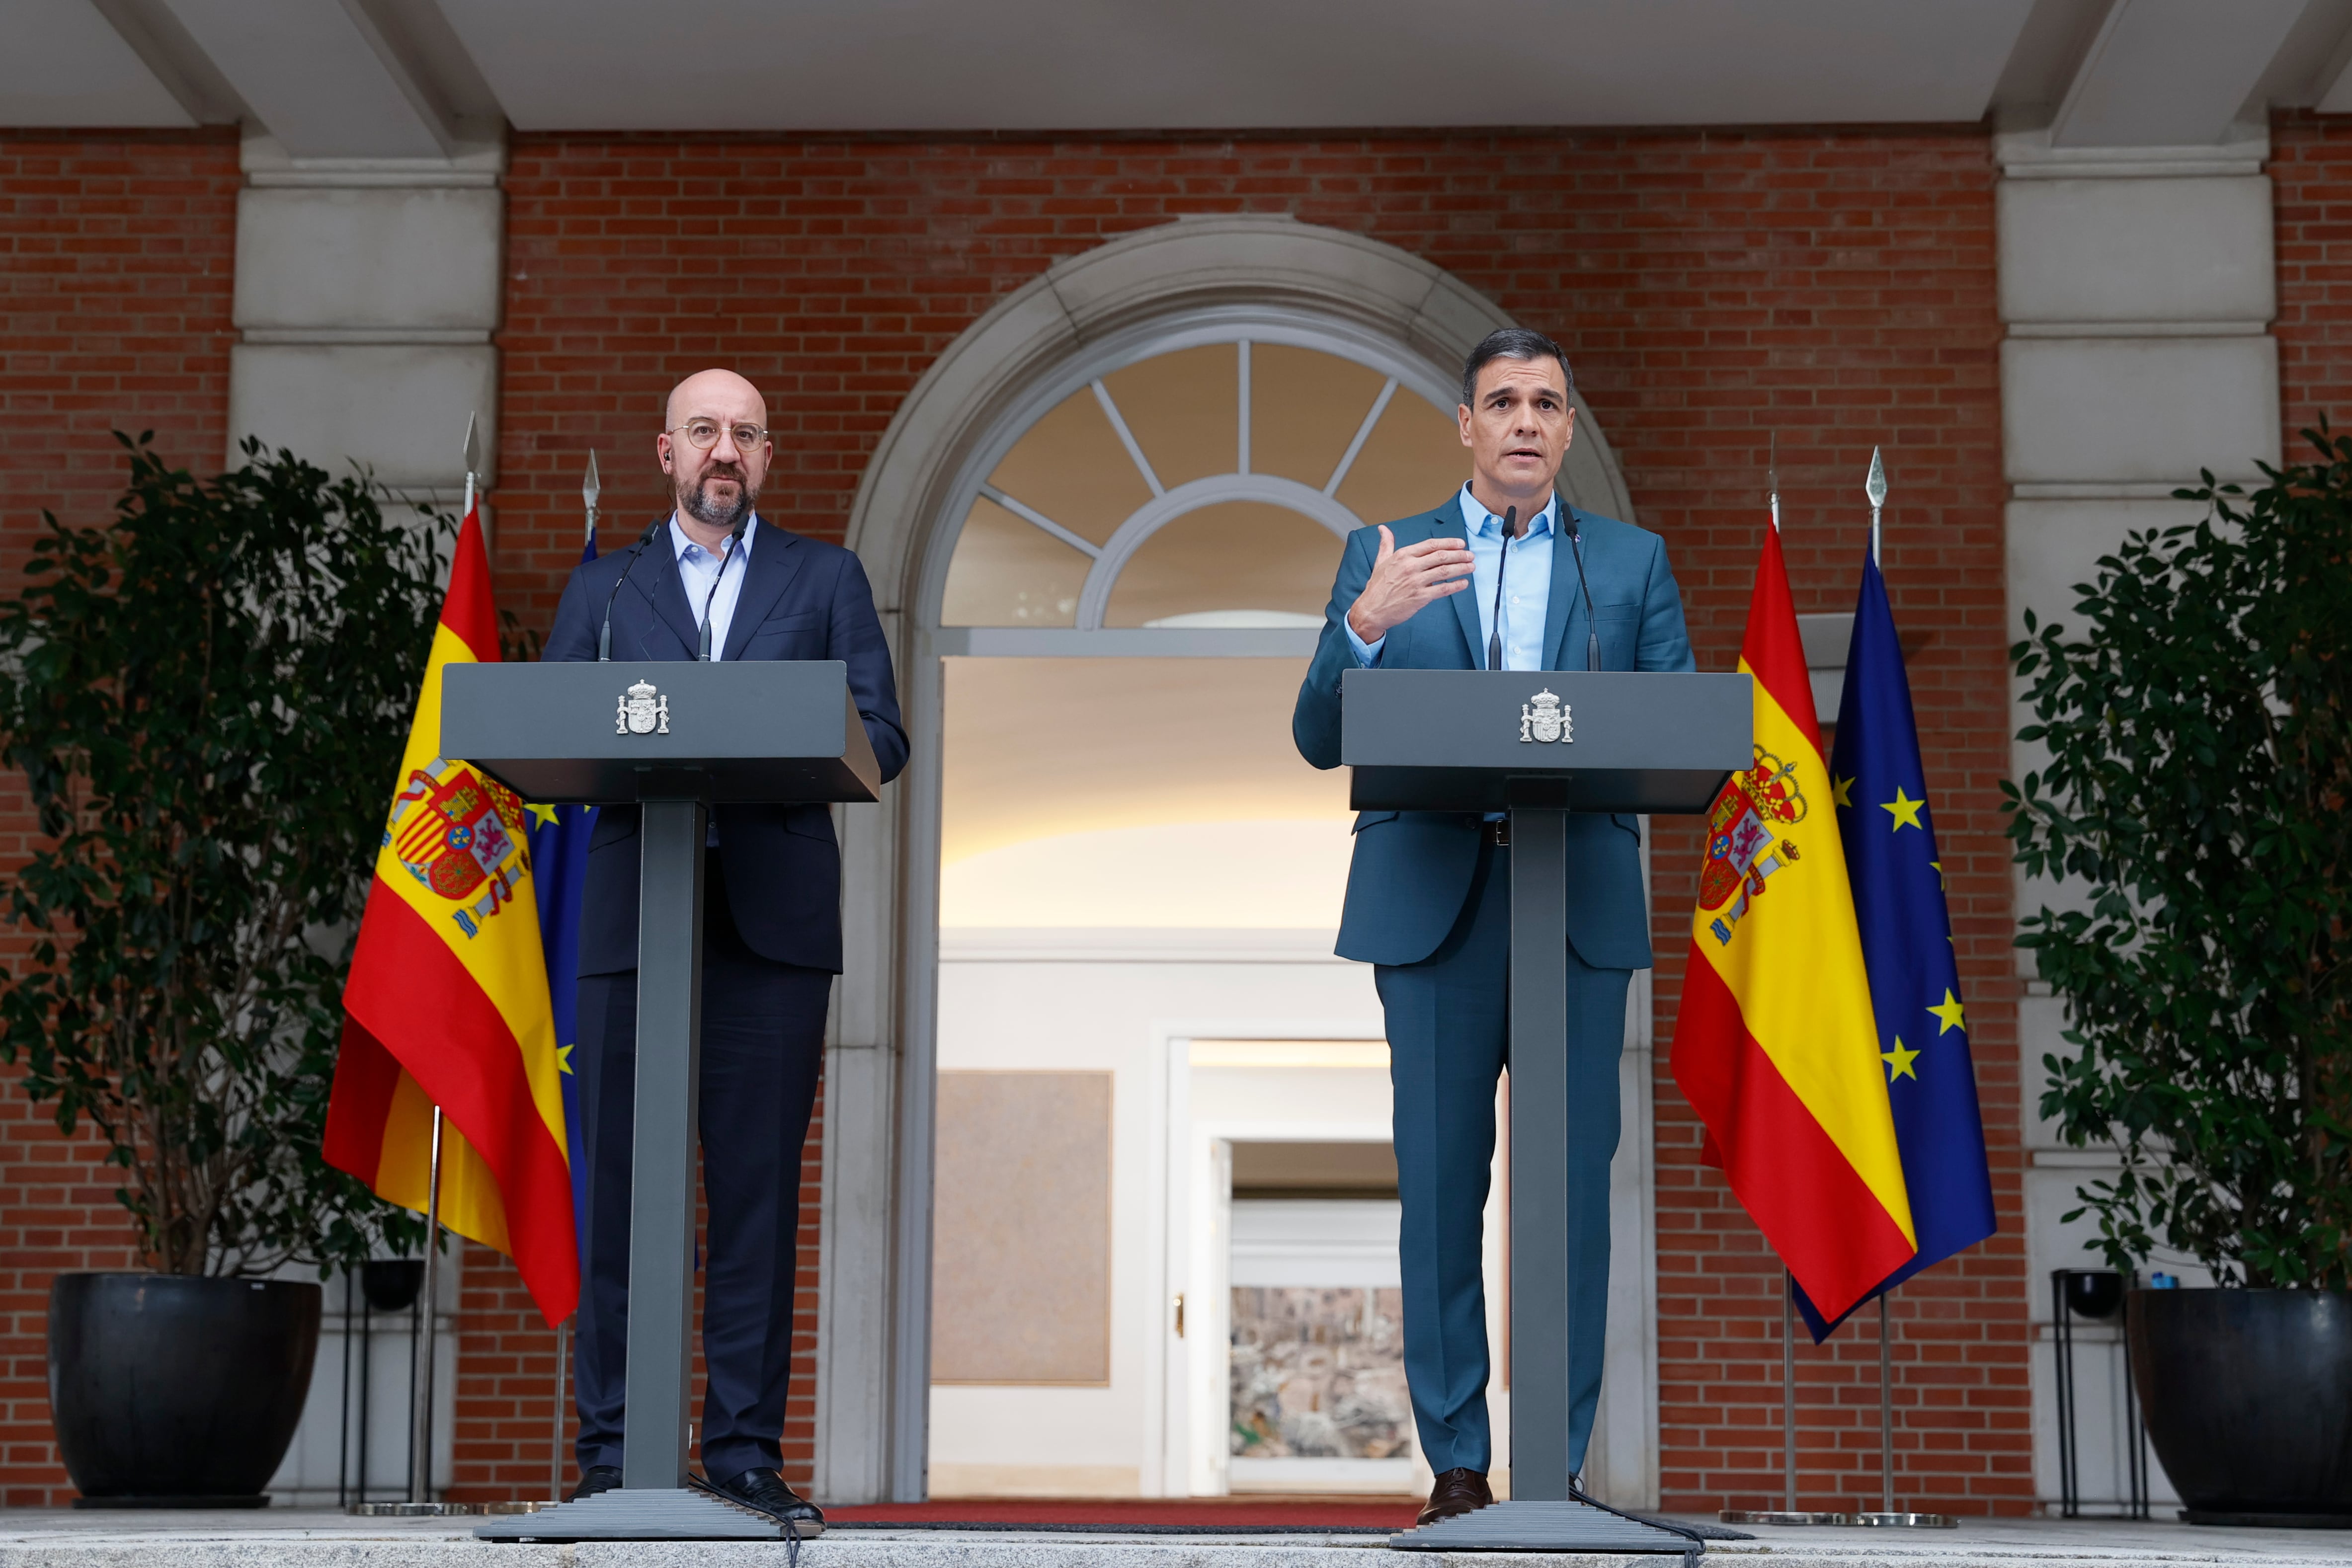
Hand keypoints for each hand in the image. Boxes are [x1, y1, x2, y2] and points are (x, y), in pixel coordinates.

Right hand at [1347, 527, 1472, 643]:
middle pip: (1441, 556)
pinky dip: (1455, 586)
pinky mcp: (1420, 597)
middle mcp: (1410, 567)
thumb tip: (1383, 529)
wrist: (1371, 610)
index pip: (1431, 545)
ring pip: (1445, 571)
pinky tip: (1463, 583)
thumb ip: (1386, 544)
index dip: (1449, 543)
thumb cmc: (1376, 587)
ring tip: (1471, 567)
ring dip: (1461, 568)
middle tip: (1470, 555)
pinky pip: (1443, 590)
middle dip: (1459, 555)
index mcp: (1403, 556)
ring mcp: (1416, 582)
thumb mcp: (1381, 561)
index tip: (1460, 544)